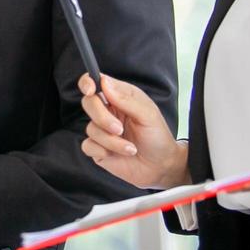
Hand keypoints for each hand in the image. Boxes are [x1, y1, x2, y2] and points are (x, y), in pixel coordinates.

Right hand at [78, 73, 187, 190]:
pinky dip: (103, 151)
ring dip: (111, 141)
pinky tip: (119, 154)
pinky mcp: (98, 148)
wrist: (161, 167)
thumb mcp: (148, 115)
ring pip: (90, 128)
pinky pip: (88, 145)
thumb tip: (105, 83)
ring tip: (131, 148)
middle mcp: (108, 111)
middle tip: (120, 129)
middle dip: (102, 117)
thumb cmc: (157, 137)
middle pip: (88, 103)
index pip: (97, 82)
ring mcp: (101, 130)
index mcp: (120, 97)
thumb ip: (126, 99)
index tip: (91, 91)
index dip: (88, 82)